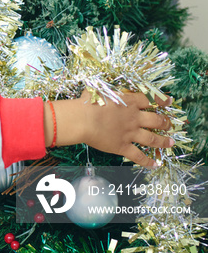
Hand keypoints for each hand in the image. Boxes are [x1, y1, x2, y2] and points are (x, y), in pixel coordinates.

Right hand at [50, 90, 173, 167]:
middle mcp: (134, 118)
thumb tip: (102, 87)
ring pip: (153, 139)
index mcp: (129, 102)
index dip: (161, 100)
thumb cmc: (87, 103)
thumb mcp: (98, 90)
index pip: (150, 100)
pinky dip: (147, 161)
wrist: (82, 120)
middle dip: (165, 122)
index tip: (168, 102)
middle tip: (169, 124)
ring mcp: (130, 134)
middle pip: (156, 120)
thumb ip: (105, 90)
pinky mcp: (122, 147)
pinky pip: (138, 156)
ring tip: (170, 143)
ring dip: (163, 141)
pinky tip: (154, 164)